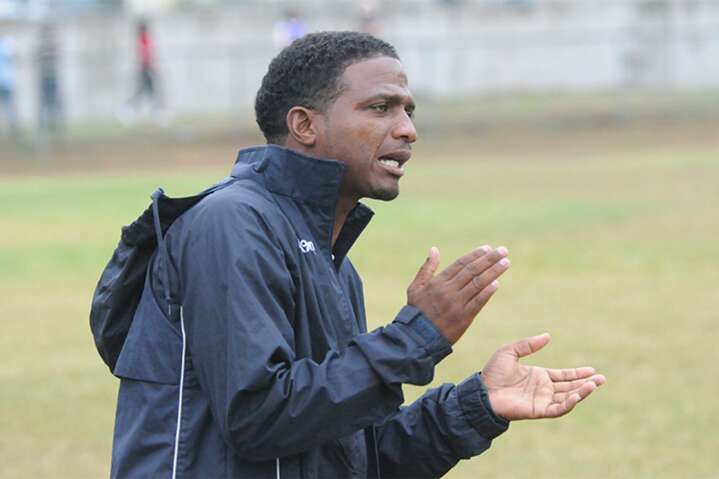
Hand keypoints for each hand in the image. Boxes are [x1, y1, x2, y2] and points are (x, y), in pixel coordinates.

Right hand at [407, 245, 509, 344]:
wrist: (418, 336)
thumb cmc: (417, 310)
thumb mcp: (416, 287)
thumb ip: (427, 268)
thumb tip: (434, 249)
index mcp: (438, 282)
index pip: (460, 264)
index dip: (475, 255)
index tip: (488, 248)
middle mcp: (449, 291)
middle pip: (472, 271)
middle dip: (489, 259)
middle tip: (503, 251)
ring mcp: (457, 304)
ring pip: (478, 284)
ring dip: (493, 272)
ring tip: (505, 263)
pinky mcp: (464, 317)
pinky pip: (478, 302)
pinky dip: (487, 292)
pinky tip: (497, 283)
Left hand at [481, 333, 605, 420]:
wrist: (482, 391)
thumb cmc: (493, 372)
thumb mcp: (510, 351)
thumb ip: (528, 344)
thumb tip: (548, 336)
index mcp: (539, 376)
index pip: (563, 375)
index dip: (578, 373)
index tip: (592, 370)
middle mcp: (543, 389)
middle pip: (570, 386)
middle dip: (586, 383)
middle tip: (602, 379)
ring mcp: (542, 400)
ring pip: (568, 397)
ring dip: (582, 392)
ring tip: (595, 384)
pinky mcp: (538, 410)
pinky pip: (558, 409)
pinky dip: (570, 403)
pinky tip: (578, 395)